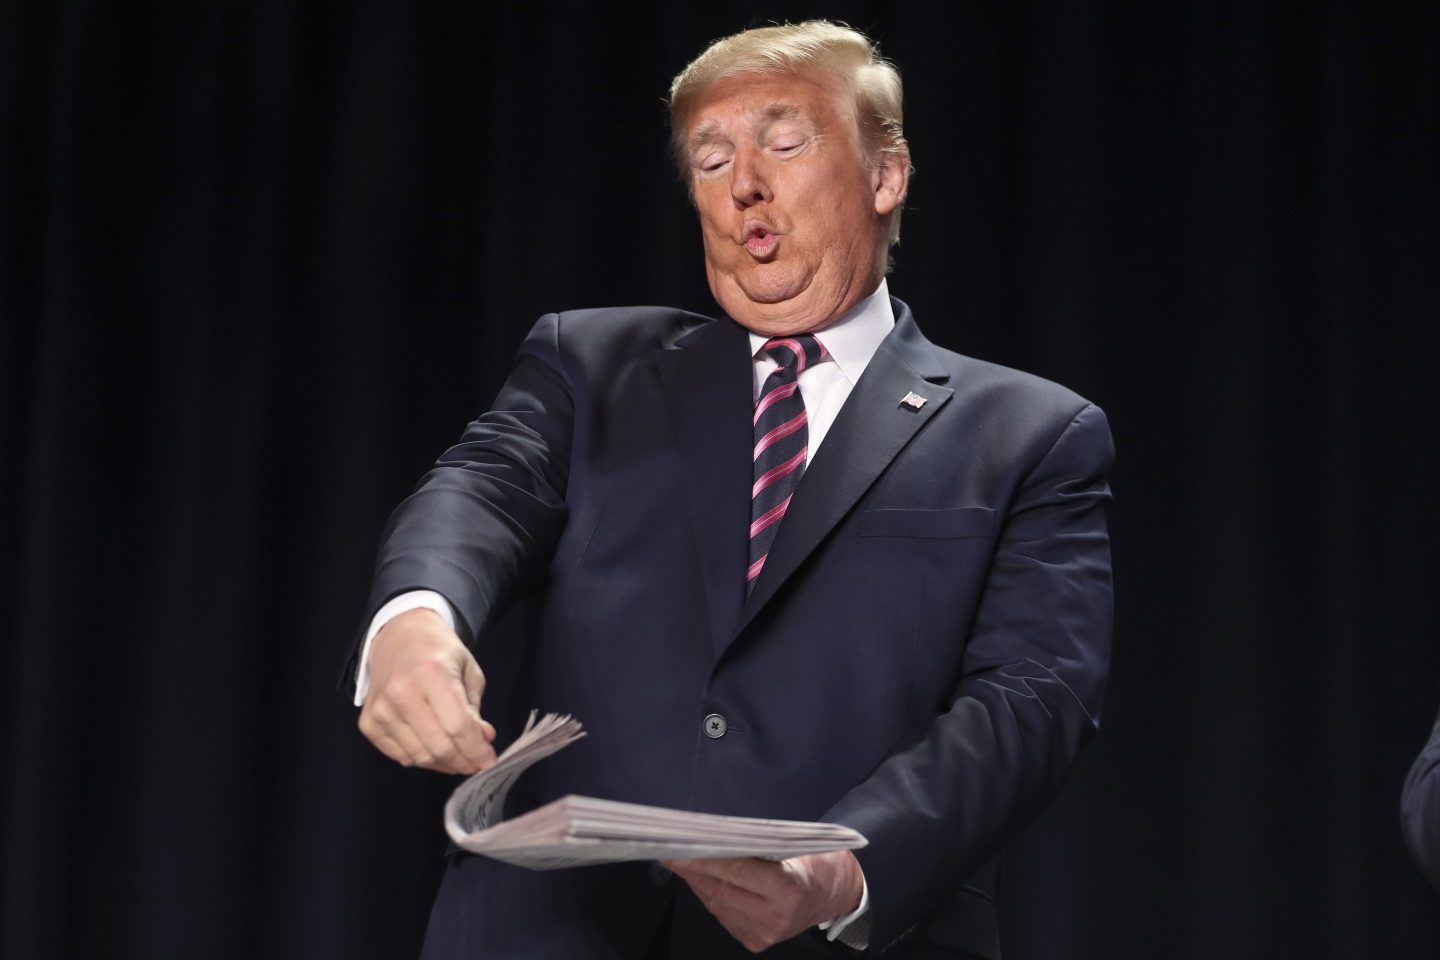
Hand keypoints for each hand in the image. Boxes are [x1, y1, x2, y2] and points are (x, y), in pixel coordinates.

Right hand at [357, 607, 497, 773]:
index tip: (489, 760)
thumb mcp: (468, 672)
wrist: (399, 638)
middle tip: (476, 763)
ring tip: (459, 757)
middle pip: (438, 746)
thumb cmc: (439, 653)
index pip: (457, 726)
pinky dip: (422, 759)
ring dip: (444, 764)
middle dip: (463, 762)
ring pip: (419, 757)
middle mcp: (401, 692)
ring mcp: (380, 710)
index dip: (476, 749)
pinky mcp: (368, 723)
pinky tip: (435, 749)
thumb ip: (475, 709)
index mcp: (431, 673)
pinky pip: (400, 756)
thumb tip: (483, 741)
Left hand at [665, 851, 862, 952]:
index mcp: (789, 889)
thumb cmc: (817, 862)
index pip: (737, 870)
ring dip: (696, 881)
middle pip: (721, 889)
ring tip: (680, 860)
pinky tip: (701, 878)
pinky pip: (723, 914)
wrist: (837, 894)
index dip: (705, 858)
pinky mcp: (756, 941)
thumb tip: (715, 837)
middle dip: (692, 868)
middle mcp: (775, 916)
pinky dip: (710, 894)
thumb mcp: (796, 845)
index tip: (681, 846)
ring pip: (717, 903)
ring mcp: (765, 933)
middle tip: (670, 849)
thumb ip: (758, 845)